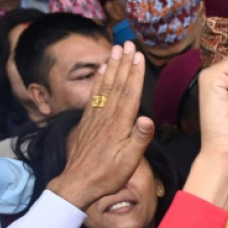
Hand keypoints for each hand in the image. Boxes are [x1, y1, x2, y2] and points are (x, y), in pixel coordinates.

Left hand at [46, 41, 154, 209]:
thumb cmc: (108, 174)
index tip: (138, 56)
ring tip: (115, 50)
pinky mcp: (88, 122)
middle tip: (127, 44)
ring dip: (111, 67)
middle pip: (117, 85)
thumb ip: (139, 139)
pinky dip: (98, 80)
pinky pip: (94, 95)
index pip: (129, 94)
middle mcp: (107, 116)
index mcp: (119, 124)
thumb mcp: (130, 161)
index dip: (135, 74)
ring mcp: (95, 118)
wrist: (79, 183)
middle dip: (124, 63)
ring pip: (105, 86)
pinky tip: (101, 71)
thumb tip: (148, 119)